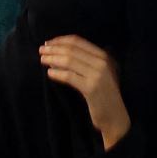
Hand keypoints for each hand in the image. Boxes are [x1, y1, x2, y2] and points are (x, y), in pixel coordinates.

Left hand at [39, 35, 130, 149]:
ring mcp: (98, 75)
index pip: (78, 41)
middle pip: (72, 49)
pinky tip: (49, 73)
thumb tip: (57, 51)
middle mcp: (102, 62)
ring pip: (69, 61)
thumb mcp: (97, 73)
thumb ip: (83, 62)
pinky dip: (57, 73)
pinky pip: (69, 76)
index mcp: (104, 56)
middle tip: (41, 50)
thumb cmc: (103, 95)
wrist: (115, 117)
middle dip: (54, 48)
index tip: (49, 43)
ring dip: (52, 59)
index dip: (60, 40)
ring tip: (42, 60)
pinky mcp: (92, 88)